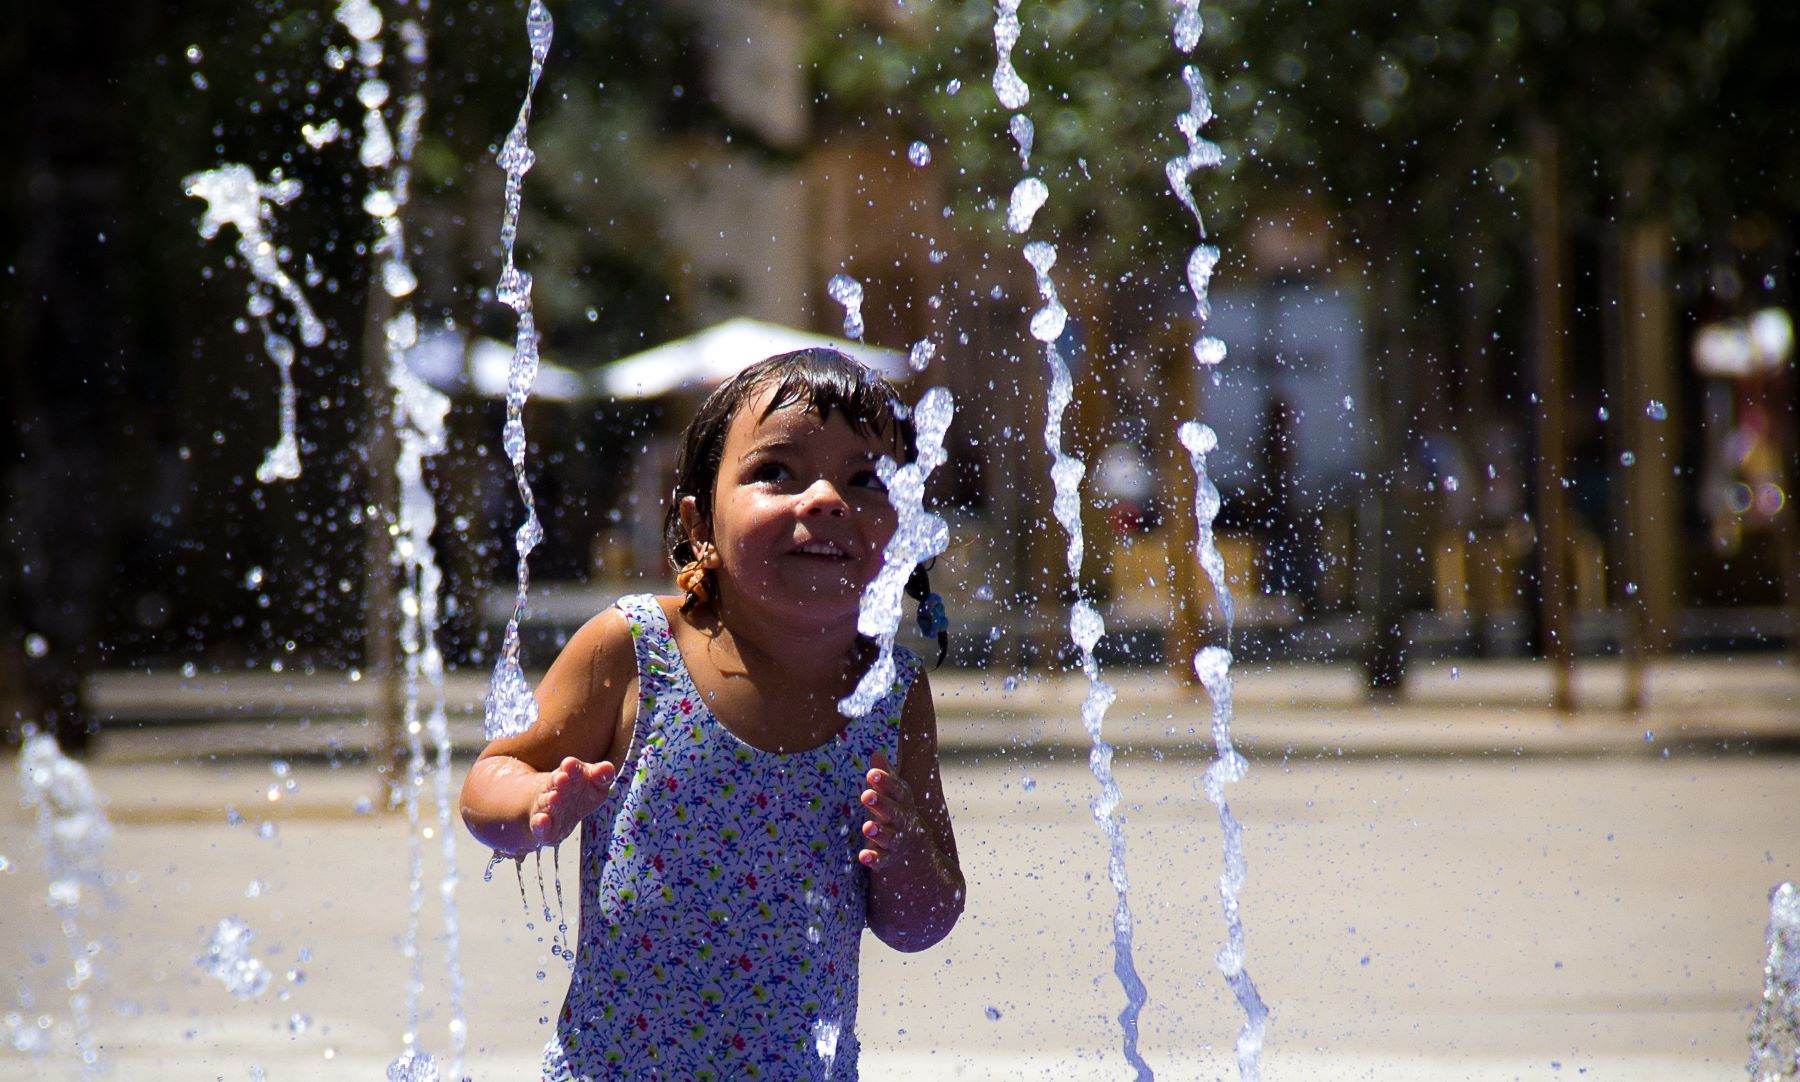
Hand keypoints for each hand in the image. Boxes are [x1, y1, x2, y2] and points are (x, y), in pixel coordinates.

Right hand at [528, 757, 616, 849]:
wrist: (552, 812)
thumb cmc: (578, 794)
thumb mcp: (595, 784)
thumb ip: (602, 776)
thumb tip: (608, 768)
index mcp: (569, 776)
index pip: (572, 769)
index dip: (572, 767)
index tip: (570, 763)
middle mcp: (555, 789)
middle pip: (557, 784)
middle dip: (560, 781)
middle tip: (562, 778)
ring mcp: (546, 807)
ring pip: (547, 802)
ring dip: (550, 800)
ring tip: (553, 797)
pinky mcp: (542, 828)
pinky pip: (539, 825)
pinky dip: (541, 824)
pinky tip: (542, 821)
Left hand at [859, 751, 920, 868]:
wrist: (914, 845)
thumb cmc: (896, 810)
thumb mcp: (893, 793)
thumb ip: (884, 777)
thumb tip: (876, 754)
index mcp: (902, 801)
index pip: (896, 789)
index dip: (885, 781)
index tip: (871, 774)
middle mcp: (902, 820)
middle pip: (893, 811)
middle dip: (881, 803)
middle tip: (866, 796)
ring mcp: (896, 840)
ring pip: (889, 836)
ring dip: (878, 832)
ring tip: (866, 827)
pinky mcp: (888, 857)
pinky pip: (881, 859)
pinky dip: (873, 858)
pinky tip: (863, 856)